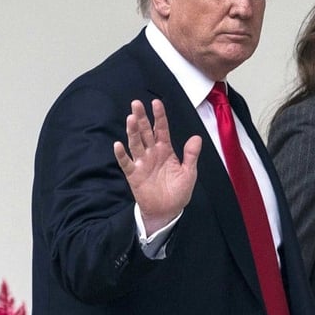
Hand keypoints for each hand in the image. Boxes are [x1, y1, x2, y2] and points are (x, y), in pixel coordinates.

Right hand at [113, 99, 201, 232]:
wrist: (168, 211)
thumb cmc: (178, 191)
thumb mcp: (189, 173)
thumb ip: (191, 155)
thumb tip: (196, 137)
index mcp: (165, 150)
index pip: (161, 129)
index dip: (159, 116)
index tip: (156, 102)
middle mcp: (152, 153)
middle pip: (145, 132)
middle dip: (141, 118)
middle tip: (136, 103)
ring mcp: (142, 163)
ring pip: (135, 143)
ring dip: (132, 131)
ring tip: (131, 118)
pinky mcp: (134, 175)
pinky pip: (126, 163)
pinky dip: (122, 155)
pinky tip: (118, 145)